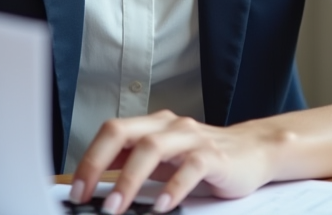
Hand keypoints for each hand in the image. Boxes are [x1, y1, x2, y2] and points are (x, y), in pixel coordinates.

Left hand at [69, 110, 284, 214]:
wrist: (255, 151)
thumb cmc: (204, 158)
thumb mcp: (164, 160)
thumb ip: (134, 164)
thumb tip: (95, 183)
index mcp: (153, 125)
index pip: (112, 132)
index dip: (90, 158)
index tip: (76, 190)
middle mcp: (169, 125)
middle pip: (125, 133)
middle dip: (99, 164)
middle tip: (87, 197)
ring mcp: (192, 138)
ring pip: (153, 148)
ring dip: (130, 179)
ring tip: (118, 207)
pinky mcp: (214, 156)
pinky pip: (191, 167)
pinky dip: (173, 187)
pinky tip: (162, 206)